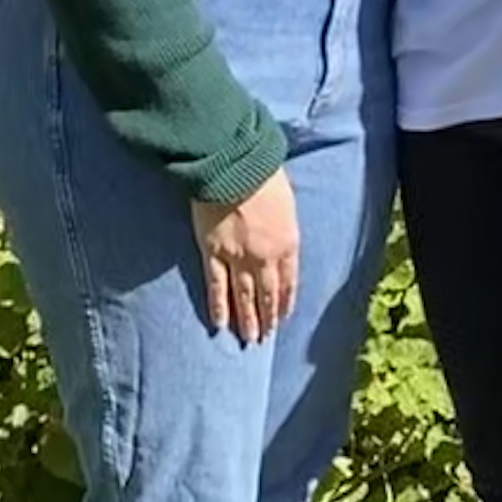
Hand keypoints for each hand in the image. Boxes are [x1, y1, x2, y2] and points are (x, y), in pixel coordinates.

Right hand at [194, 168, 300, 343]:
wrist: (235, 163)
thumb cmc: (263, 172)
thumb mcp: (286, 200)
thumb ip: (284, 224)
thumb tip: (280, 233)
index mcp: (288, 242)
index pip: (289, 281)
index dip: (285, 301)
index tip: (283, 316)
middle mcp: (266, 256)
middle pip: (267, 294)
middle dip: (268, 317)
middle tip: (265, 337)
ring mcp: (238, 257)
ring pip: (244, 296)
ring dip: (247, 320)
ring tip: (249, 339)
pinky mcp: (213, 252)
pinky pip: (216, 286)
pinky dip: (219, 306)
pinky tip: (221, 324)